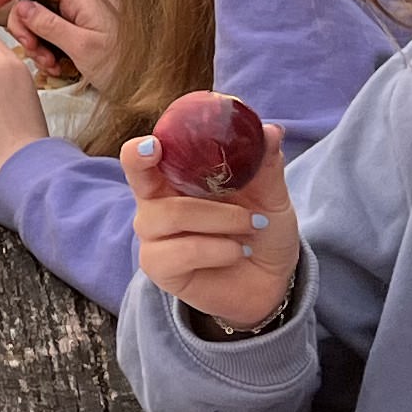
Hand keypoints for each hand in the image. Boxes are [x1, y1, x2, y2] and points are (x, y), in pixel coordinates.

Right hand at [8, 0, 120, 86]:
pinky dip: (49, 52)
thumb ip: (50, 24)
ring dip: (38, 45)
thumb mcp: (83, 47)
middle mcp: (80, 3)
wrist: (152, 84)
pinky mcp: (82, 35)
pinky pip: (54, 37)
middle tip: (34, 52)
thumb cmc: (125, 66)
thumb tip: (22, 7)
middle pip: (35, 2)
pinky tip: (58, 68)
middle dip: (26, 27)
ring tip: (50, 66)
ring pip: (42, 22)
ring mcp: (81, 19)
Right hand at [122, 107, 299, 330]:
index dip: (140, 150)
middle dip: (166, 176)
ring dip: (219, 218)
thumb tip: (271, 130)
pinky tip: (237, 251)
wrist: (271, 280)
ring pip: (171, 214)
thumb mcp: (270, 195)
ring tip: (251, 225)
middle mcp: (156, 203)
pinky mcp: (159, 267)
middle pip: (141, 179)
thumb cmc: (261, 230)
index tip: (154, 145)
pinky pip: (182, 251)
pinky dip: (217, 249)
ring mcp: (154, 236)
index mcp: (174, 176)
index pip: (141, 156)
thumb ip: (266, 164)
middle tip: (207, 183)